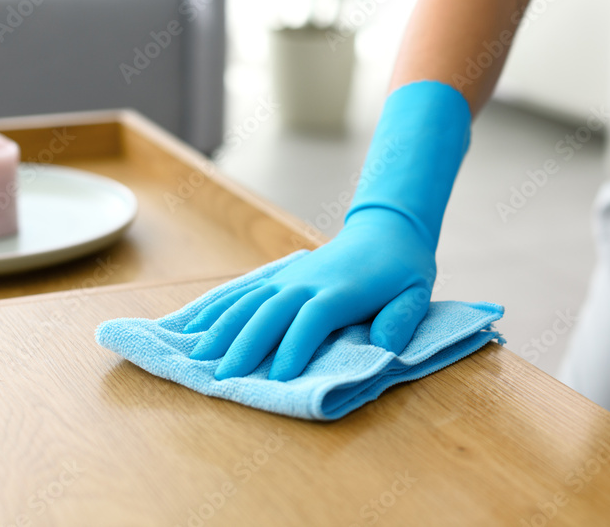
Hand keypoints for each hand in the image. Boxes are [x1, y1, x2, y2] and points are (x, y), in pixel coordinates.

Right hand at [185, 208, 434, 379]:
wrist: (385, 230)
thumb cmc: (402, 270)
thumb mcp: (417, 293)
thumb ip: (402, 319)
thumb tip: (384, 347)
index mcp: (341, 291)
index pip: (312, 319)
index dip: (295, 346)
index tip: (280, 378)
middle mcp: (307, 282)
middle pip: (270, 312)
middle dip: (246, 345)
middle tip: (223, 378)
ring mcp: (288, 278)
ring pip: (249, 302)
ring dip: (222, 328)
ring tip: (197, 357)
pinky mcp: (278, 278)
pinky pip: (242, 292)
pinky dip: (216, 309)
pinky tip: (193, 327)